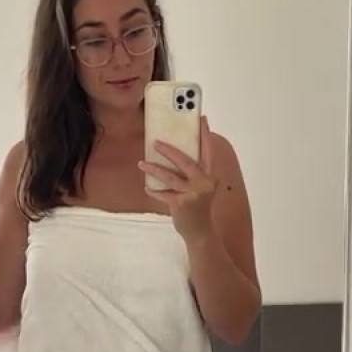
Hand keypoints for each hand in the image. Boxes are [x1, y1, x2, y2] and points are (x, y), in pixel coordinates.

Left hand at [139, 115, 218, 243]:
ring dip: (153, 169)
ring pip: (170, 177)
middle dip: (169, 151)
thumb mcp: (201, 188)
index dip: (205, 135)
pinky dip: (154, 191)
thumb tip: (174, 155)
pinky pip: (164, 194)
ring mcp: (193, 194)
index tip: (201, 119)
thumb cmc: (197, 207)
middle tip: (156, 142)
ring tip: (141, 164)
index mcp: (210, 176)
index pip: (208, 151)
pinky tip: (148, 188)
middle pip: (185, 161)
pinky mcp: (181, 204)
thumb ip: (193, 173)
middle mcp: (204, 183)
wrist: (200, 232)